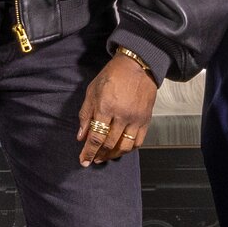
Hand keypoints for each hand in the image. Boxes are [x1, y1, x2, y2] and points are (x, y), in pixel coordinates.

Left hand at [75, 53, 156, 167]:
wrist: (137, 66)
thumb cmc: (112, 76)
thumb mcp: (92, 91)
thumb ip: (85, 115)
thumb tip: (81, 136)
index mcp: (106, 107)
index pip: (96, 137)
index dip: (89, 151)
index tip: (84, 160)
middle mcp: (122, 115)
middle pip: (110, 144)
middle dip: (99, 155)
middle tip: (93, 159)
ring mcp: (136, 118)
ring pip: (125, 146)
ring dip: (113, 155)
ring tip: (105, 157)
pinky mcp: (146, 119)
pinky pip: (139, 141)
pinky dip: (129, 149)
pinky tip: (121, 149)